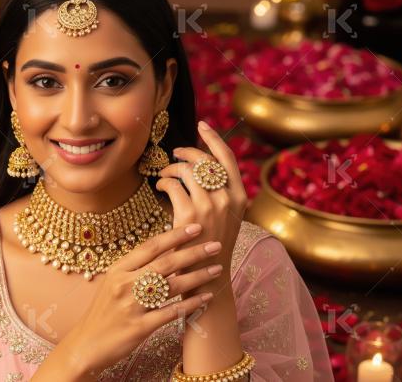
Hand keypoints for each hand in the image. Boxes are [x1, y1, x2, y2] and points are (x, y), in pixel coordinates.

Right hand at [57, 224, 223, 378]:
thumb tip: (163, 250)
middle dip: (193, 252)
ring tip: (217, 269)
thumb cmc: (103, 312)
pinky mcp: (139, 327)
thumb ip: (134, 268)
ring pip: (171, 286)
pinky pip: (171, 312)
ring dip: (197, 276)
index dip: (174, 235)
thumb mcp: (112, 283)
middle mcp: (124, 284)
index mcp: (118, 270)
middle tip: (215, 245)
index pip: (150, 247)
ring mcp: (132, 306)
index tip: (195, 227)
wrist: (86, 344)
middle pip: (165, 263)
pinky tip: (206, 298)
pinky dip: (190, 304)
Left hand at [155, 121, 247, 283]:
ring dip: (171, 168)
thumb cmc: (212, 245)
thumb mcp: (226, 217)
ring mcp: (209, 205)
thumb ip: (220, 193)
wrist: (208, 276)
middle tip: (173, 154)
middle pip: (203, 160)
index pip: (227, 157)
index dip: (213, 138)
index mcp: (239, 196)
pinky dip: (164, 181)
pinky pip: (172, 184)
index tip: (202, 124)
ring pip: (186, 170)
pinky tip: (161, 187)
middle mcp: (227, 197)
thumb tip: (200, 167)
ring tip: (164, 175)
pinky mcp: (190, 214)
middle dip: (185, 152)